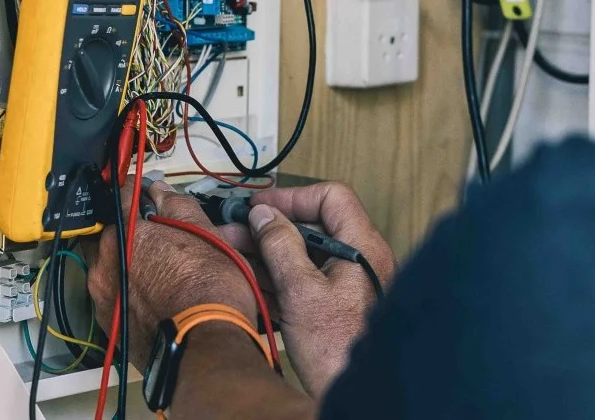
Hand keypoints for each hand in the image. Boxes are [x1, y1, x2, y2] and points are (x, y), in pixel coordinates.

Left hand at [86, 176, 261, 369]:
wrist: (204, 349)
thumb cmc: (210, 290)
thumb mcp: (206, 234)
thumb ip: (178, 206)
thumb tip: (161, 191)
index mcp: (126, 233)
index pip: (122, 195)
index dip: (136, 189)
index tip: (143, 191)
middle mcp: (105, 263)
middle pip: (109, 233)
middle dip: (126, 229)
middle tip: (152, 233)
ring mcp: (103, 296)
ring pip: (106, 266)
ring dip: (123, 260)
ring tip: (153, 267)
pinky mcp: (110, 325)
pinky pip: (110, 296)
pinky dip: (125, 290)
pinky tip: (150, 295)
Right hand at [231, 181, 394, 396]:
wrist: (355, 396)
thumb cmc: (338, 348)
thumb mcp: (301, 291)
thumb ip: (281, 246)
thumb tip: (263, 215)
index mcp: (362, 246)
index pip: (332, 198)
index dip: (293, 197)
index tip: (260, 208)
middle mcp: (359, 260)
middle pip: (312, 227)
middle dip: (270, 230)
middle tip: (235, 233)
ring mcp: (348, 285)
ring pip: (304, 256)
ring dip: (267, 255)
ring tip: (232, 256)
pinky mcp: (336, 308)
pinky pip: (305, 282)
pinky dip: (278, 280)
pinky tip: (248, 283)